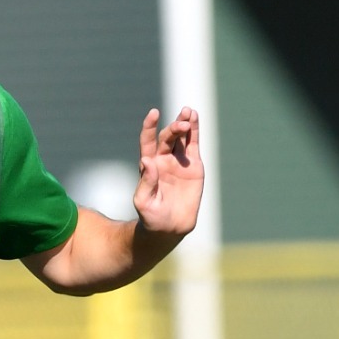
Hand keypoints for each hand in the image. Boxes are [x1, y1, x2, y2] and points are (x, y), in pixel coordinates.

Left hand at [132, 107, 202, 237]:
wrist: (170, 227)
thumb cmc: (151, 216)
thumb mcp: (144, 201)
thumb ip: (145, 182)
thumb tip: (147, 161)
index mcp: (149, 165)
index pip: (148, 141)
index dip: (149, 127)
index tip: (154, 114)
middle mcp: (163, 159)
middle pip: (167, 137)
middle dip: (174, 128)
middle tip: (181, 124)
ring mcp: (179, 161)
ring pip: (181, 137)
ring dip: (184, 122)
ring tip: (188, 111)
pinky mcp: (193, 166)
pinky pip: (193, 145)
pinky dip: (195, 131)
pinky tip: (195, 118)